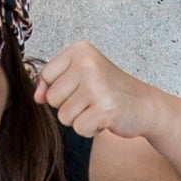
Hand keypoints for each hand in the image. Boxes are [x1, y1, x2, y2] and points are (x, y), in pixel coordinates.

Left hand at [33, 42, 159, 138]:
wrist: (144, 105)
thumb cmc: (110, 91)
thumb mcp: (81, 77)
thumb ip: (54, 83)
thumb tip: (37, 97)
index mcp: (80, 51)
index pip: (46, 76)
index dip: (59, 90)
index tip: (79, 89)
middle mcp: (87, 64)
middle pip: (53, 98)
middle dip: (69, 107)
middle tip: (92, 101)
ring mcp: (96, 85)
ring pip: (64, 116)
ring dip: (80, 119)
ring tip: (98, 109)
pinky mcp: (104, 109)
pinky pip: (79, 129)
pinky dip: (90, 130)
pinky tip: (104, 119)